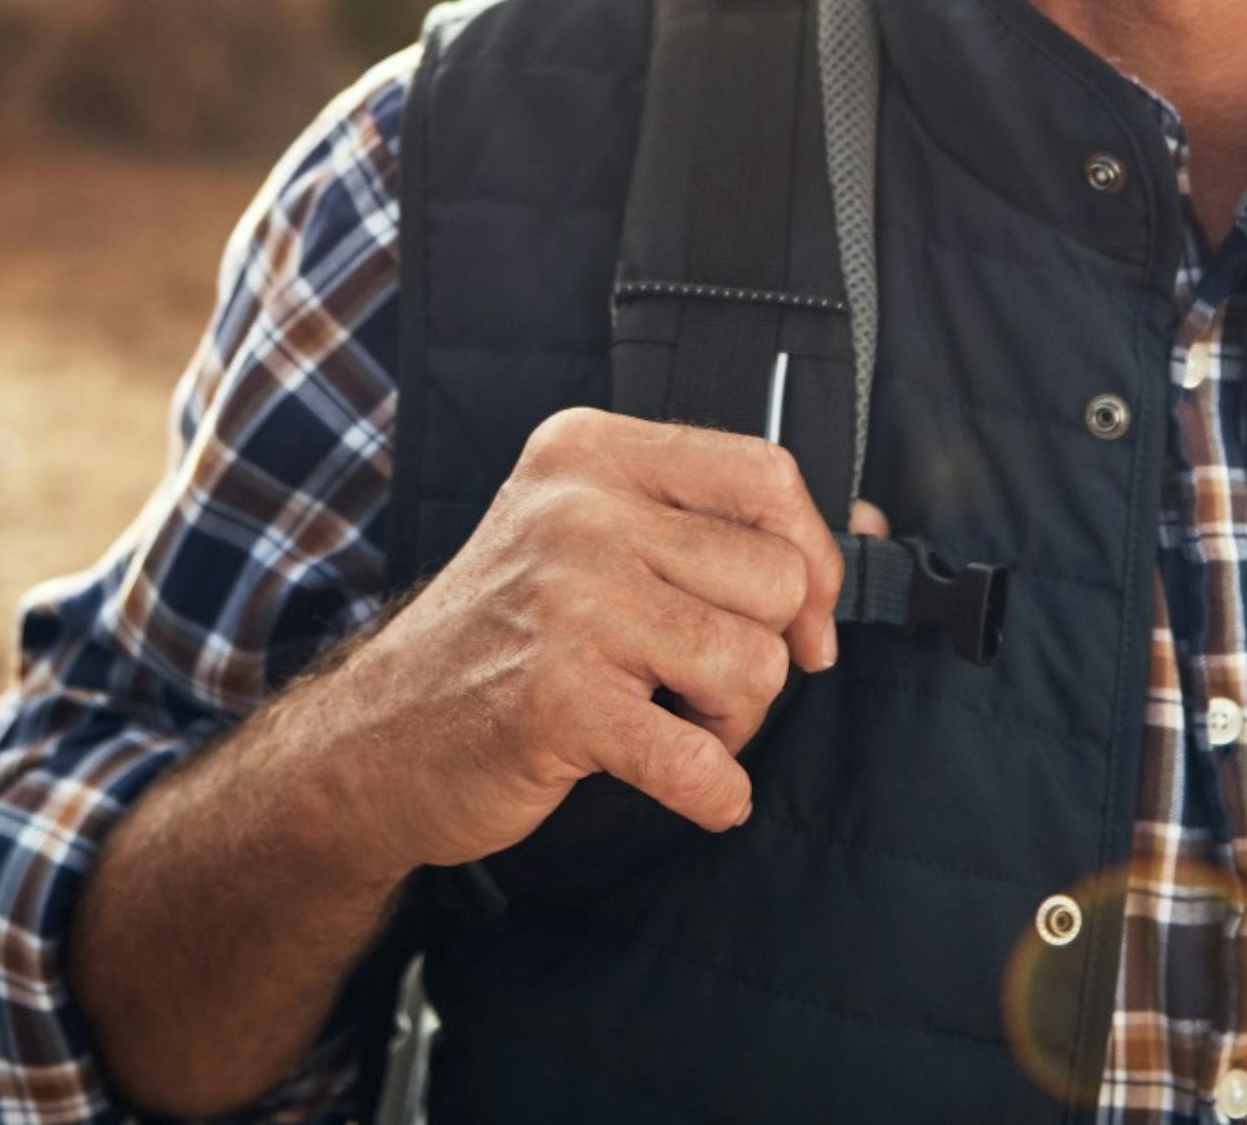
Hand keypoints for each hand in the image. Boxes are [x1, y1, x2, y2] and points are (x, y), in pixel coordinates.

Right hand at [320, 407, 867, 874]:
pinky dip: (715, 793)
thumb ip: (719, 524)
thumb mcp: (595, 538)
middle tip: (701, 682)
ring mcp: (567, 603)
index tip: (808, 616)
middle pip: (774, 578)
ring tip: (674, 720)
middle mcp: (577, 511)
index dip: (813, 553)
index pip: (764, 472)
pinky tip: (695, 790)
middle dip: (765, 652)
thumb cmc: (510, 636)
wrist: (378, 737)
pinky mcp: (558, 701)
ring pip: (754, 663)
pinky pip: (702, 759)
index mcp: (590, 453)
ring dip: (735, 721)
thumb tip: (868, 529)